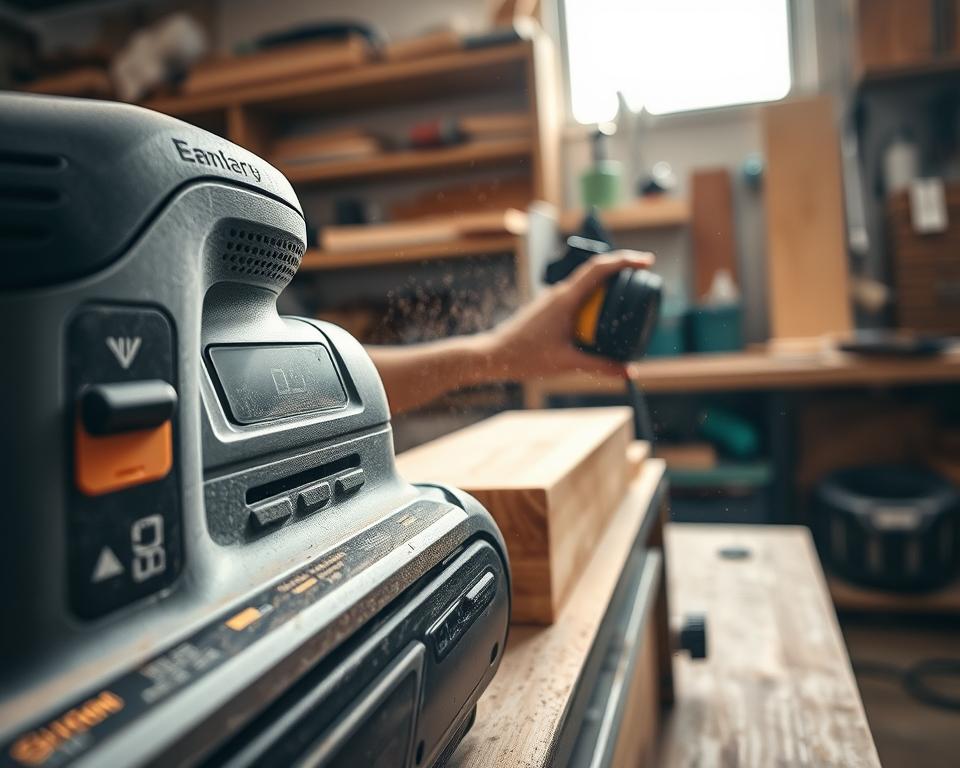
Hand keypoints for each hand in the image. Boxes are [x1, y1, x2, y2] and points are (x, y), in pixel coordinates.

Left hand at [481, 250, 655, 380]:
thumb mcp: (567, 362)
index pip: (599, 268)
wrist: (493, 355)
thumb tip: (630, 372)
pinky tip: (601, 318)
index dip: (625, 260)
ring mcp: (553, 299)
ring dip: (607, 287)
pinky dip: (594, 301)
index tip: (647, 262)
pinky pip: (577, 297)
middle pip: (596, 272)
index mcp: (565, 298)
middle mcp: (559, 292)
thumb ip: (600, 366)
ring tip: (629, 299)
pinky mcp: (549, 308)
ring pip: (586, 285)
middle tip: (645, 281)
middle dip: (622, 272)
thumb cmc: (526, 356)